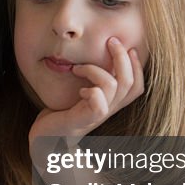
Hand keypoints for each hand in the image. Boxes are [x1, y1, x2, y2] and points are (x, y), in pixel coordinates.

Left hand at [29, 37, 143, 144]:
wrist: (46, 143)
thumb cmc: (60, 115)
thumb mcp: (79, 95)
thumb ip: (90, 81)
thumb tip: (93, 54)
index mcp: (110, 104)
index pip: (137, 86)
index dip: (138, 67)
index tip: (129, 47)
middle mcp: (107, 110)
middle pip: (129, 82)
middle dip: (121, 57)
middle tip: (110, 40)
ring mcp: (95, 116)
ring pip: (112, 86)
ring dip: (95, 70)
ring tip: (78, 68)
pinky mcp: (82, 121)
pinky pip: (98, 103)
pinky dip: (91, 91)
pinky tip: (79, 90)